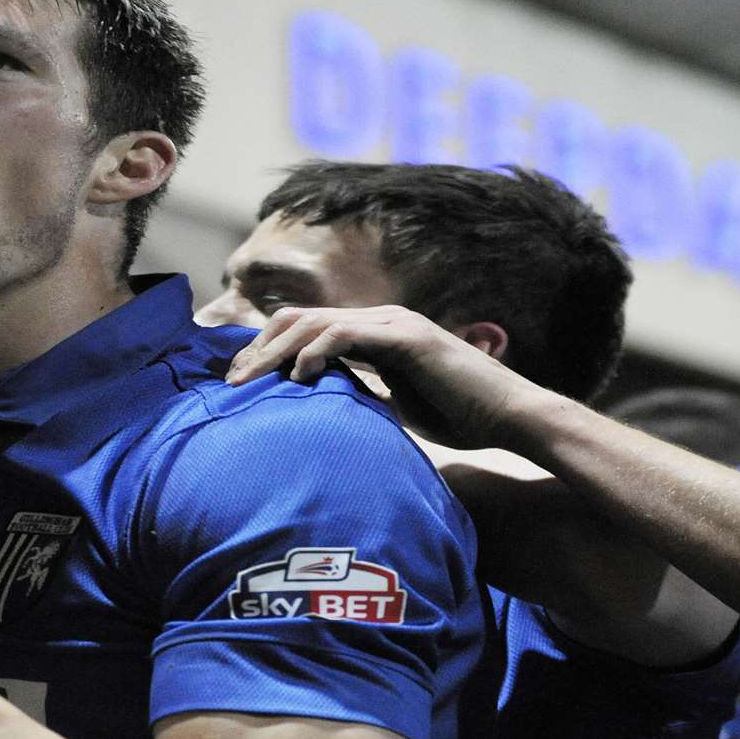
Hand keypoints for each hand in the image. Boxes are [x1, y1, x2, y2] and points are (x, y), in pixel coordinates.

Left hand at [224, 305, 543, 448]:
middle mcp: (379, 320)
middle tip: (230, 383)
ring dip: (274, 352)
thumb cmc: (458, 417)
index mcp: (373, 334)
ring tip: (249, 382)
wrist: (509, 419)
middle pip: (298, 319)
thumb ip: (362, 394)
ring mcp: (393, 324)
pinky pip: (346, 334)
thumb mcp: (396, 405)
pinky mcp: (406, 338)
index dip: (267, 352)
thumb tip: (327, 408)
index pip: (304, 329)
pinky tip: (299, 376)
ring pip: (314, 322)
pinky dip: (315, 351)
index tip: (239, 382)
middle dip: (257, 349)